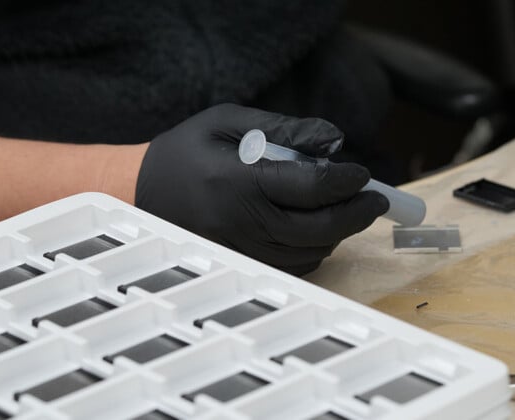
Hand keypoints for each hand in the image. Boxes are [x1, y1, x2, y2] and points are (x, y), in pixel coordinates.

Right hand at [135, 104, 388, 274]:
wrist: (138, 193)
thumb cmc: (187, 151)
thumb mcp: (230, 122)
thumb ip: (285, 129)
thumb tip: (336, 140)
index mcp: (237, 181)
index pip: (310, 187)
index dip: (346, 181)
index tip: (362, 173)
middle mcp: (239, 222)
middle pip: (318, 229)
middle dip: (356, 214)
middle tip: (376, 199)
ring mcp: (239, 250)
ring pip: (309, 252)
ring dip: (338, 232)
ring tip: (347, 208)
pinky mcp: (240, 265)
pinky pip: (292, 266)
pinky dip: (315, 249)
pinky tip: (319, 228)